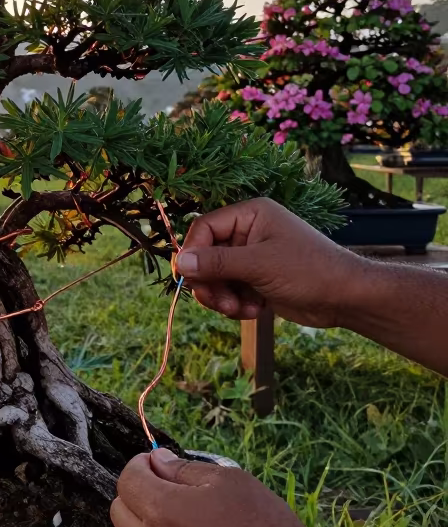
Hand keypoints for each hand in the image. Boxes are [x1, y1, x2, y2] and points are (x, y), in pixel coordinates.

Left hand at [110, 450, 344, 526]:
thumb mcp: (229, 481)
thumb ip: (184, 469)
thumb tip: (158, 461)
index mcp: (162, 512)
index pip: (127, 479)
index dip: (141, 465)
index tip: (158, 463)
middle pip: (120, 510)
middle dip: (137, 492)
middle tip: (169, 487)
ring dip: (149, 523)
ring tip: (189, 519)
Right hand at [174, 197, 364, 327]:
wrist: (348, 299)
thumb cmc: (308, 271)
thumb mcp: (259, 265)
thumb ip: (217, 263)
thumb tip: (179, 263)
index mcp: (250, 215)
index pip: (204, 228)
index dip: (193, 253)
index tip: (189, 278)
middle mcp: (248, 232)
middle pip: (206, 255)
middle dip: (209, 282)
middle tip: (216, 303)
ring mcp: (252, 257)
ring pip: (215, 276)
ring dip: (221, 297)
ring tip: (238, 310)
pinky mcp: (256, 279)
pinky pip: (229, 290)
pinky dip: (235, 304)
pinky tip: (254, 311)